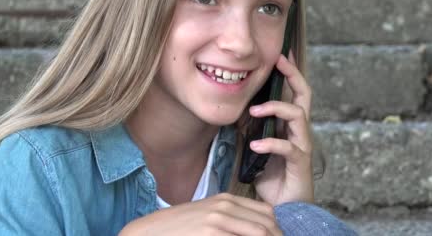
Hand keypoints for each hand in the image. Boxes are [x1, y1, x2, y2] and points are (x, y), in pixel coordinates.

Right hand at [119, 193, 282, 235]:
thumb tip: (257, 230)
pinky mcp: (211, 233)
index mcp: (228, 199)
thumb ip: (231, 219)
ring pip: (259, 234)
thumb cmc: (181, 227)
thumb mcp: (208, 216)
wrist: (153, 231)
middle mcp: (226, 206)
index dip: (278, 230)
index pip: (267, 212)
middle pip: (268, 224)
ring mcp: (219, 219)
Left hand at [248, 51, 313, 205]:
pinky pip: (287, 147)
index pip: (295, 93)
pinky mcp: (300, 163)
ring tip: (254, 111)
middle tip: (278, 62)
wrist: (284, 207)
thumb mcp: (258, 147)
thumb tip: (236, 112)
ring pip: (297, 116)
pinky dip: (270, 143)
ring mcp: (302, 146)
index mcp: (291, 126)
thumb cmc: (273, 176)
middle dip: (293, 76)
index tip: (281, 55)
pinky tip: (254, 145)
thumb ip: (252, 130)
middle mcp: (300, 132)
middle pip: (305, 96)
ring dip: (275, 109)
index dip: (290, 73)